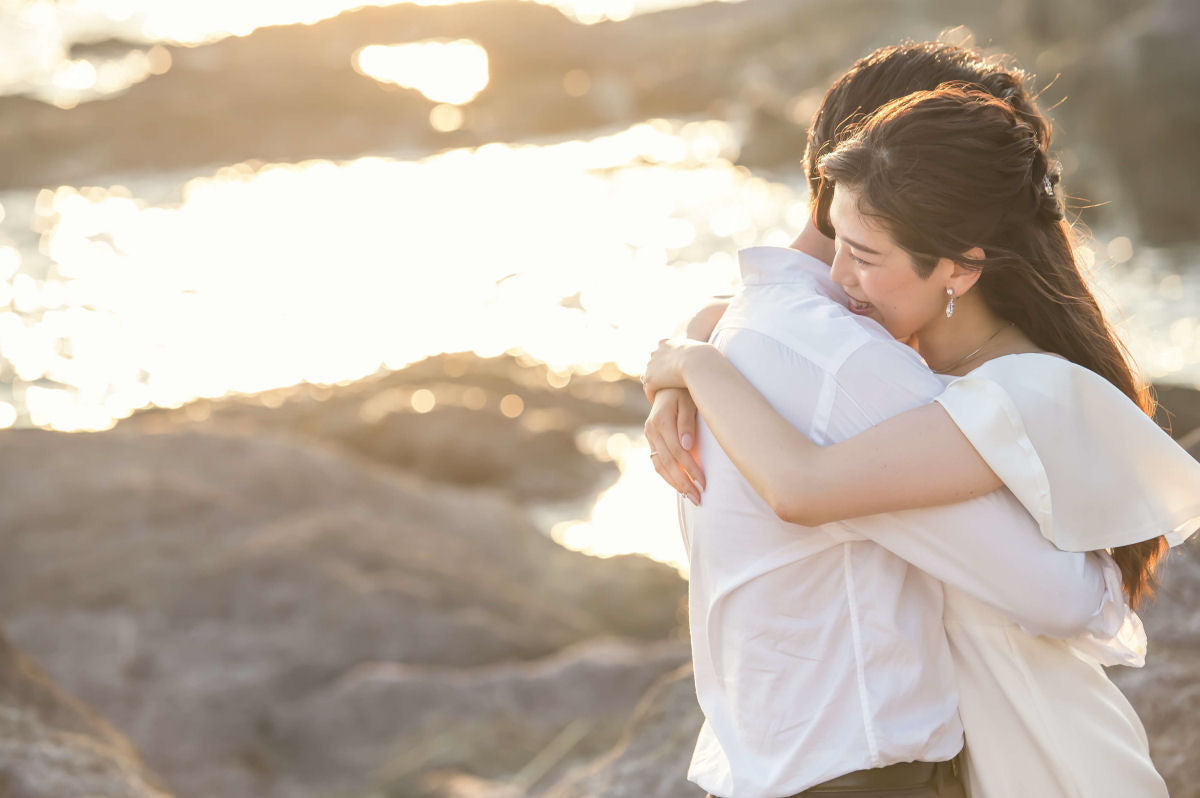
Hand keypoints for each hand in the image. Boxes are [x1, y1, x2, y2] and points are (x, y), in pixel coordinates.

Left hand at [642, 338, 712, 401]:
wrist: (698, 363)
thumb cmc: (706, 358)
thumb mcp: (703, 350)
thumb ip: (700, 353)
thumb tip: (709, 356)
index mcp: (668, 343)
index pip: (662, 349)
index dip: (666, 360)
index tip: (671, 369)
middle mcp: (657, 352)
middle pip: (653, 362)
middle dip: (658, 372)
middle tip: (666, 384)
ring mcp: (652, 365)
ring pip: (651, 376)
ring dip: (656, 385)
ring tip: (662, 395)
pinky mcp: (651, 378)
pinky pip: (649, 389)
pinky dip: (653, 395)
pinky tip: (659, 402)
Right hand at [644, 388, 703, 504]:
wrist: (668, 383)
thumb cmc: (685, 391)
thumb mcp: (689, 401)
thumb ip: (687, 423)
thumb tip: (686, 446)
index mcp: (660, 420)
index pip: (677, 452)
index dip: (691, 469)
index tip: (704, 483)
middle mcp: (651, 430)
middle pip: (667, 463)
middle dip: (683, 483)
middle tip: (698, 498)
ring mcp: (649, 435)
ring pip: (660, 466)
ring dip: (675, 484)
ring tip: (690, 497)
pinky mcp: (651, 440)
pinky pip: (657, 463)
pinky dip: (667, 476)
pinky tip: (679, 486)